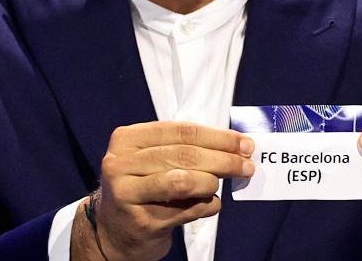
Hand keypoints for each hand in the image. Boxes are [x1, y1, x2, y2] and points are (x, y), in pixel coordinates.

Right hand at [78, 121, 254, 260]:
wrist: (114, 230)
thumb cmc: (143, 185)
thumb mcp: (154, 159)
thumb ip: (186, 148)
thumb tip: (237, 145)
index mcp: (127, 139)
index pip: (181, 131)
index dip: (217, 137)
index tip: (244, 144)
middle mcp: (121, 164)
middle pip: (184, 155)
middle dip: (223, 159)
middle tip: (247, 165)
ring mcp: (127, 194)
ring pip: (183, 181)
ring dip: (212, 182)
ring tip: (221, 185)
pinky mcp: (141, 222)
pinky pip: (186, 210)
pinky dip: (207, 205)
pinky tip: (210, 204)